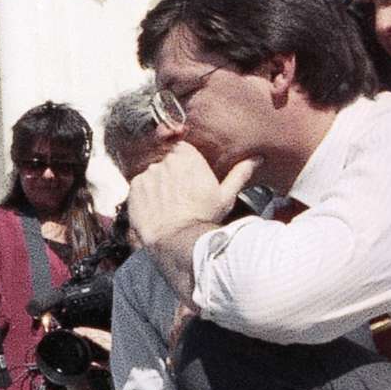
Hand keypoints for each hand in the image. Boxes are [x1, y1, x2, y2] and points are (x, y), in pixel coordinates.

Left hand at [127, 144, 254, 253]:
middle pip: (165, 161)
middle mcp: (164, 160)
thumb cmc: (204, 217)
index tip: (188, 178)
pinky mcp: (133, 188)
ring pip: (152, 174)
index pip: (182, 149)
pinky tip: (155, 208)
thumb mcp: (225, 195)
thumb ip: (239, 173)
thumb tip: (256, 158)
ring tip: (167, 205)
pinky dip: (145, 195)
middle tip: (179, 194)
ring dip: (157, 185)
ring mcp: (147, 173)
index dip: (184, 164)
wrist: (178, 240)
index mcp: (187, 156)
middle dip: (171, 174)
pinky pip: (138, 187)